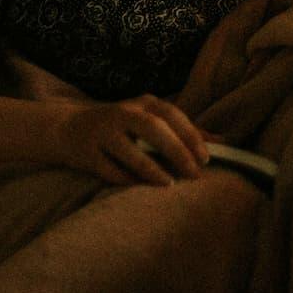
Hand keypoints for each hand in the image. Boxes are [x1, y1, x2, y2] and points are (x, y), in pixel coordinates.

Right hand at [54, 94, 210, 185]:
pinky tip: (139, 188)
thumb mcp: (151, 119)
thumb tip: (223, 141)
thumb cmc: (121, 125)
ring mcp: (102, 132)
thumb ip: (184, 130)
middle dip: (176, 151)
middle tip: (194, 173)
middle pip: (153, 128)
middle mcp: (123, 113)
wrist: (68, 127)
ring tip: (169, 184)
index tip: (207, 158)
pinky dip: (125, 178)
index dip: (190, 135)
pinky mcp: (86, 152)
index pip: (172, 115)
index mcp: (143, 104)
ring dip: (150, 168)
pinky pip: (108, 168)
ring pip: (129, 149)